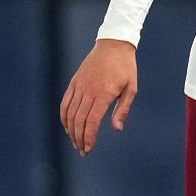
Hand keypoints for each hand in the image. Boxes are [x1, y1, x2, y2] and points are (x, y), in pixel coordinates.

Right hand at [60, 39, 137, 154]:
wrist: (113, 45)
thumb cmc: (125, 68)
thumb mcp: (131, 88)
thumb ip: (123, 110)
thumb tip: (116, 129)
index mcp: (104, 94)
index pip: (91, 121)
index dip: (88, 137)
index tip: (89, 149)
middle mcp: (88, 91)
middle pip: (79, 120)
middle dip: (79, 138)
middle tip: (83, 151)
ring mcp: (79, 86)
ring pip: (70, 113)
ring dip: (71, 130)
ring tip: (76, 142)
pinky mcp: (74, 82)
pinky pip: (65, 103)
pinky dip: (64, 117)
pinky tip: (68, 127)